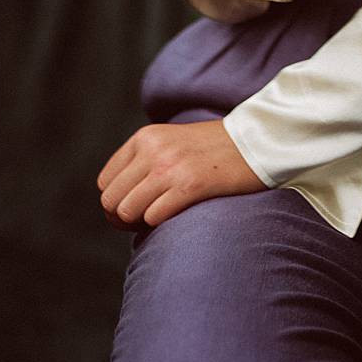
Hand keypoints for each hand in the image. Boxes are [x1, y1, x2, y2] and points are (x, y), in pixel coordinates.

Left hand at [97, 120, 267, 229]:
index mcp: (145, 137)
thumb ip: (143, 162)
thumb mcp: (170, 142)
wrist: (255, 142)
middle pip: (111, 200)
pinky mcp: (189, 185)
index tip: (134, 208)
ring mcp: (170, 167)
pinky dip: (158, 223)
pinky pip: (152, 217)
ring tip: (157, 220)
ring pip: (127, 211)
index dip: (116, 201)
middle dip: (122, 218)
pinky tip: (174, 216)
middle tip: (142, 222)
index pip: (105, 181)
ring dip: (138, 224)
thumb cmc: (214, 149)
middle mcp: (153, 150)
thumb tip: (118, 203)